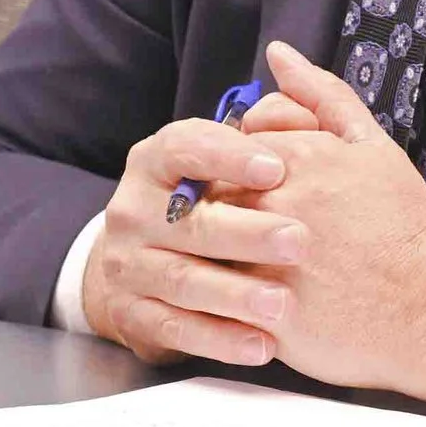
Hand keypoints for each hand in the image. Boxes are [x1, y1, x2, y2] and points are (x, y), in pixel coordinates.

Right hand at [78, 115, 310, 367]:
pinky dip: (219, 339)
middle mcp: (133, 208)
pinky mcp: (132, 313)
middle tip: (298, 241)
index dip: (229, 156)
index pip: (186, 147)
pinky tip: (260, 344)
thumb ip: (270, 122)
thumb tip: (295, 82)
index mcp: (156, 159)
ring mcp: (127, 264)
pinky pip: (176, 329)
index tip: (277, 168)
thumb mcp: (230, 156)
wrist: (144, 262)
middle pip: (188, 222)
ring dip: (235, 295)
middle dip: (246, 233)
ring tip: (283, 304)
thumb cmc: (208, 200)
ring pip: (183, 280)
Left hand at [235, 42, 425, 412]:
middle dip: (228, 208)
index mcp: (289, 158)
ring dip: (219, 253)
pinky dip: (223, 299)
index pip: (223, 146)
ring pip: (205, 247)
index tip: (270, 188)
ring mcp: (259, 260)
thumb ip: (319, 94)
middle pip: (209, 194)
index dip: (241, 168)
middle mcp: (267, 204)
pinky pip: (216, 302)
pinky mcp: (260, 314)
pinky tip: (251, 300)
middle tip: (266, 230)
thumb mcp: (369, 143)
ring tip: (256, 264)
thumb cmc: (403, 222)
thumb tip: (278, 53)